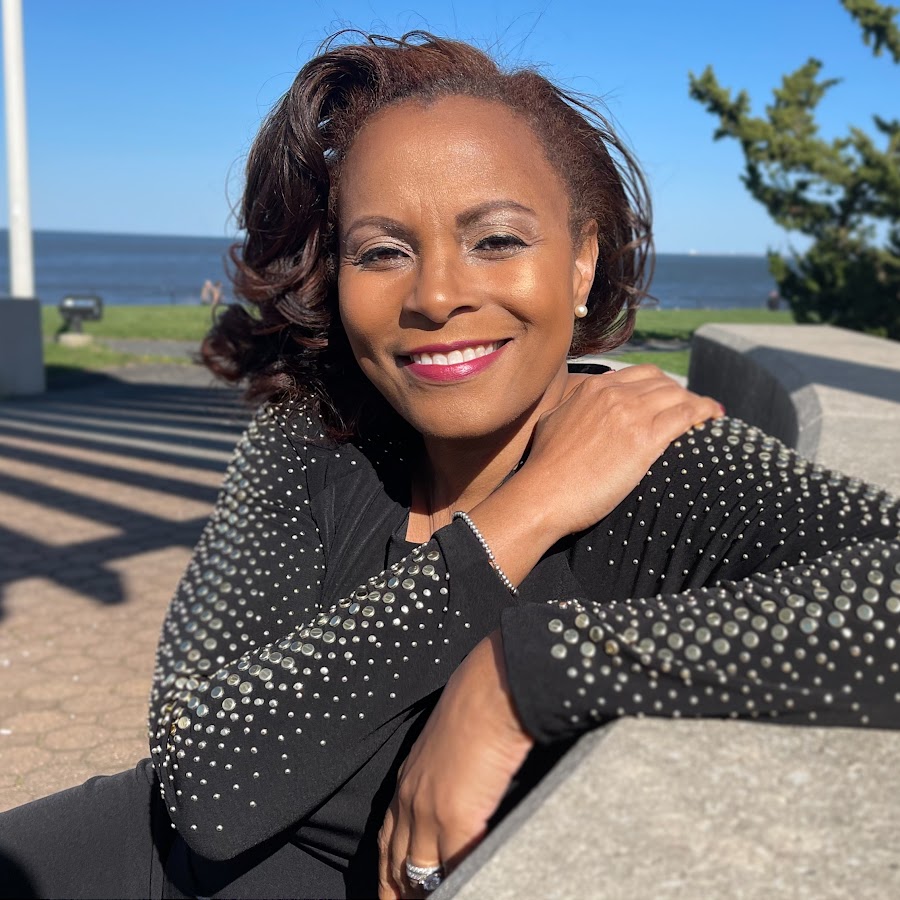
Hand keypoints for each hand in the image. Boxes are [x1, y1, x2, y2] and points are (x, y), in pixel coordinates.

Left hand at [378, 631, 533, 898]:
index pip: (389, 837)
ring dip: (421, 895)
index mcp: (409, 778)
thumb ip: (446, 772)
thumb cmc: (478, 705)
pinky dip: (455, 884)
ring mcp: (429, 813)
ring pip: (416, 874)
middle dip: (396, 893)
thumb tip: (462, 792)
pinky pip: (453, 869)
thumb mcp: (449, 741)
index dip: (388, 869)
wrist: (492, 691)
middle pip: (394, 862)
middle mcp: (410, 798)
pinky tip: (461, 891)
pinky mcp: (456, 820)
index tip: (390, 891)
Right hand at [522, 365, 722, 536]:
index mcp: (594, 388)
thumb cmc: (544, 467)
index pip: (641, 375)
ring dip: (697, 404)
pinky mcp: (644, 440)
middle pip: (663, 383)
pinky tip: (714, 419)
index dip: (662, 386)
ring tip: (709, 417)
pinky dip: (704, 413)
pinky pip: (686, 415)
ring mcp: (630, 414)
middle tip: (693, 411)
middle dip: (681, 395)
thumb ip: (571, 405)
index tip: (671, 399)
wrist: (543, 493)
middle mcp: (614, 394)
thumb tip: (578, 404)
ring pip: (678, 396)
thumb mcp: (552, 420)